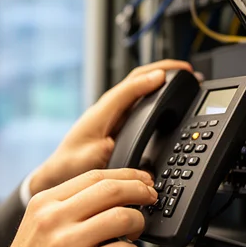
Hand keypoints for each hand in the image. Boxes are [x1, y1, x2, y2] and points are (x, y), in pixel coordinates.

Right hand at [0, 168, 156, 246]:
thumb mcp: (35, 227)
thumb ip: (66, 209)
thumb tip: (110, 198)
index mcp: (43, 203)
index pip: (94, 176)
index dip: (126, 176)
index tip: (141, 181)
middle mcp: (53, 218)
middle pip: (111, 190)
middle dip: (141, 192)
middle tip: (151, 199)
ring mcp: (66, 243)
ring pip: (123, 217)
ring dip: (139, 224)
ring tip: (135, 235)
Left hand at [28, 60, 193, 197]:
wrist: (56, 175)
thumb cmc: (69, 166)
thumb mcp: (92, 158)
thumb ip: (112, 145)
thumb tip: (139, 144)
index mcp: (102, 112)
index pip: (131, 85)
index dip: (154, 77)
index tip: (176, 74)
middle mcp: (107, 108)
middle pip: (138, 79)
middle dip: (164, 71)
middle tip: (188, 72)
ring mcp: (112, 114)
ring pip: (139, 87)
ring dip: (161, 80)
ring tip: (183, 79)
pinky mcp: (115, 123)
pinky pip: (138, 101)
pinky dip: (155, 94)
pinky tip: (166, 98)